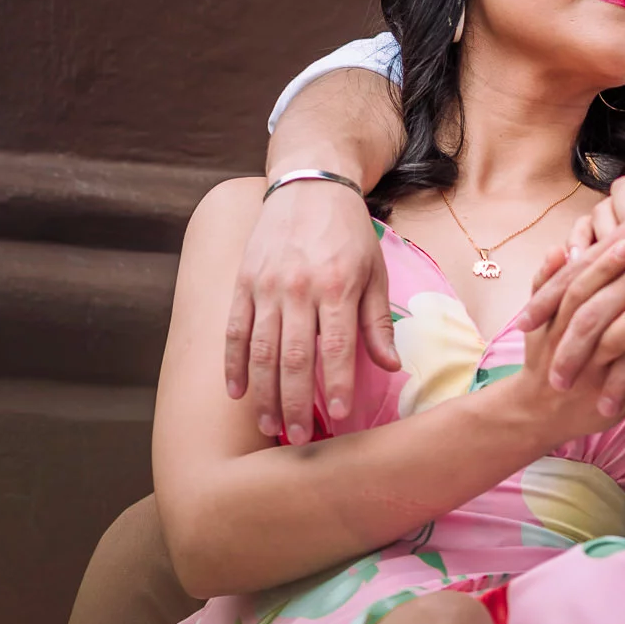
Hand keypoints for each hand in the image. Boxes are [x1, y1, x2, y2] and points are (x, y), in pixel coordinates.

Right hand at [224, 180, 399, 443]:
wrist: (309, 185)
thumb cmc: (349, 233)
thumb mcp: (375, 271)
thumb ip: (377, 322)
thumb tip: (392, 366)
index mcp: (337, 286)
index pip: (337, 346)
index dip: (338, 384)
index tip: (340, 415)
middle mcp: (299, 288)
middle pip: (295, 356)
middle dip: (296, 401)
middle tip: (297, 437)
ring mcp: (266, 286)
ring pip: (260, 349)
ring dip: (264, 392)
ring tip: (269, 425)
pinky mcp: (243, 282)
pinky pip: (234, 330)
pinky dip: (232, 364)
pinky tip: (236, 392)